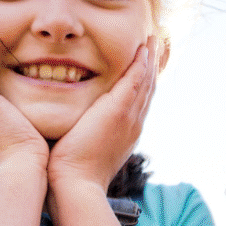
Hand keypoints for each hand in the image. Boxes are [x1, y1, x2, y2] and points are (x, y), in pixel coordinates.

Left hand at [45, 37, 157, 194]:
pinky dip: (142, 63)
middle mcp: (133, 124)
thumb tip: (67, 132)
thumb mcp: (80, 152)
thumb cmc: (70, 174)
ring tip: (154, 41)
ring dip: (151, 60)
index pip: (137, 103)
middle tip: (157, 47)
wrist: (75, 185)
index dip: (143, 84)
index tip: (145, 67)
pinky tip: (144, 48)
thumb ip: (80, 137)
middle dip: (153, 68)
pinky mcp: (119, 109)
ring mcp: (129, 117)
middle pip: (148, 90)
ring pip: (146, 82)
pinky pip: (136, 80)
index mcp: (125, 134)